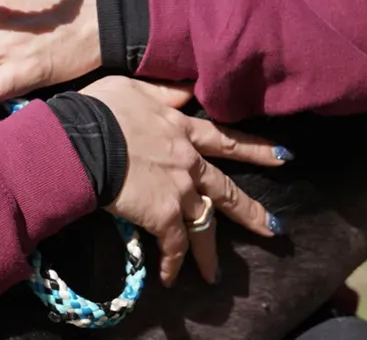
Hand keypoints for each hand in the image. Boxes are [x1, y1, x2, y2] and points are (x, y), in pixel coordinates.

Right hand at [81, 76, 286, 286]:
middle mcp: (187, 161)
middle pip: (224, 189)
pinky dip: (172, 263)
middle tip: (273, 228)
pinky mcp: (162, 215)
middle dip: (249, 210)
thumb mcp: (134, 88)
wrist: (83, 140)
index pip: (224, 139)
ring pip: (203, 225)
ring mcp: (178, 190)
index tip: (283, 155)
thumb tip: (188, 88)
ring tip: (216, 275)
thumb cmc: (101, 110)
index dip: (253, 148)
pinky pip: (173, 244)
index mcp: (181, 127)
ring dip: (209, 252)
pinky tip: (170, 279)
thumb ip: (163, 91)